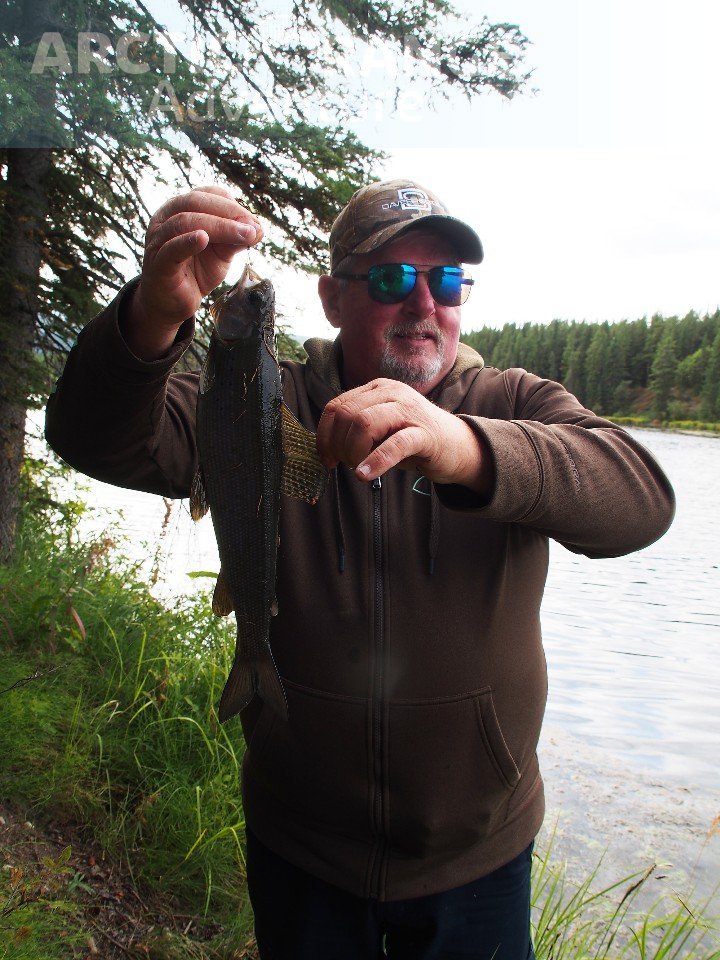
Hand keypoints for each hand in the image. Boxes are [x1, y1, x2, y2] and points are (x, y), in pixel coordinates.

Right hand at [124, 185, 262, 358]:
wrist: (174, 303)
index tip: (254, 222)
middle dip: (229, 214)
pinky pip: (171, 249)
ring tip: (244, 235)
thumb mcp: (221, 253)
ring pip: (185, 222)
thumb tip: (258, 229)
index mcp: (180, 209)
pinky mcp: (157, 263)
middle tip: (253, 229)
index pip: (206, 195)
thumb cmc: (196, 271)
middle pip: (195, 203)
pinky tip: (203, 239)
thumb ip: (235, 240)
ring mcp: (158, 240)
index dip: (232, 205)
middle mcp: (165, 218)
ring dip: (219, 227)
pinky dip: (187, 241)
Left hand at [316, 379, 493, 494]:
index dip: (324, 434)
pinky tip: (365, 475)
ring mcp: (408, 410)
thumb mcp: (380, 429)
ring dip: (353, 452)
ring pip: (364, 424)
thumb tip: (324, 447)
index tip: (326, 458)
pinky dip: (375, 461)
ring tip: (359, 469)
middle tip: (343, 465)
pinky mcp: (424, 433)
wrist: (458, 445)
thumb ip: (355, 430)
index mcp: (377, 389)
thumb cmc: (413, 439)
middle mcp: (391, 392)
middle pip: (347, 414)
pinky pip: (394, 445)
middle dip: (337, 445)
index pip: (337, 406)